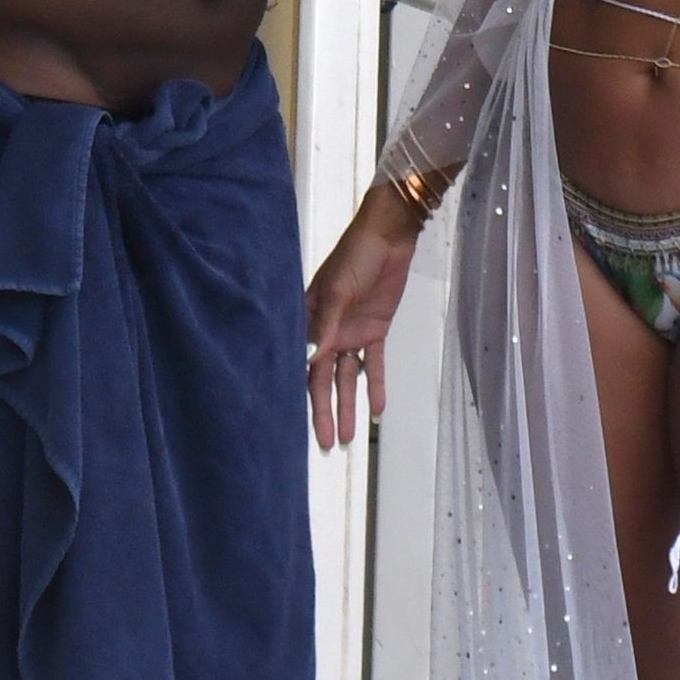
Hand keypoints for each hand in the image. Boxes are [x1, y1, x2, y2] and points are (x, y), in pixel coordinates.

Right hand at [306, 183, 422, 447]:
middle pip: (324, 379)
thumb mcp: (339, 289)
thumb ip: (329, 324)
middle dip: (324, 410)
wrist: (389, 236)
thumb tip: (315, 360)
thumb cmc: (356, 255)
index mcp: (310, 319)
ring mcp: (351, 332)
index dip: (297, 391)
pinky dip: (376, 384)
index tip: (290, 420)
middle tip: (324, 443)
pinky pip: (374, 363)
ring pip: (347, 377)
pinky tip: (377, 409)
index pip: (302, 363)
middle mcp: (328, 331)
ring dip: (348, 405)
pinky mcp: (374, 330)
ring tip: (346, 438)